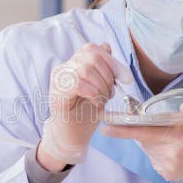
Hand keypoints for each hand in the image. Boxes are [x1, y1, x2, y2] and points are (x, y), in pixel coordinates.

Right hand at [39, 43, 127, 167]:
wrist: (71, 137)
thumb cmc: (84, 114)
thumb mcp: (99, 87)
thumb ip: (102, 68)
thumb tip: (107, 46)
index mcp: (72, 64)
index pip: (92, 49)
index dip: (111, 60)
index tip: (125, 78)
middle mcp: (62, 69)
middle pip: (91, 57)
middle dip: (109, 75)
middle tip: (111, 93)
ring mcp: (57, 81)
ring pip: (85, 69)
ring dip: (101, 85)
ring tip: (103, 99)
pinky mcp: (57, 95)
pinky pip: (78, 84)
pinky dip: (93, 93)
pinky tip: (96, 102)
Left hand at [101, 101, 182, 182]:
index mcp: (180, 135)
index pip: (145, 131)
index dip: (123, 129)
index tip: (106, 127)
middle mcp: (172, 153)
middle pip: (143, 138)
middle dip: (143, 130)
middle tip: (158, 126)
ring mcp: (168, 166)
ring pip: (147, 147)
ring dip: (152, 141)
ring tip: (170, 138)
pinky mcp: (167, 174)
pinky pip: (153, 157)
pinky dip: (157, 151)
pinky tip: (172, 149)